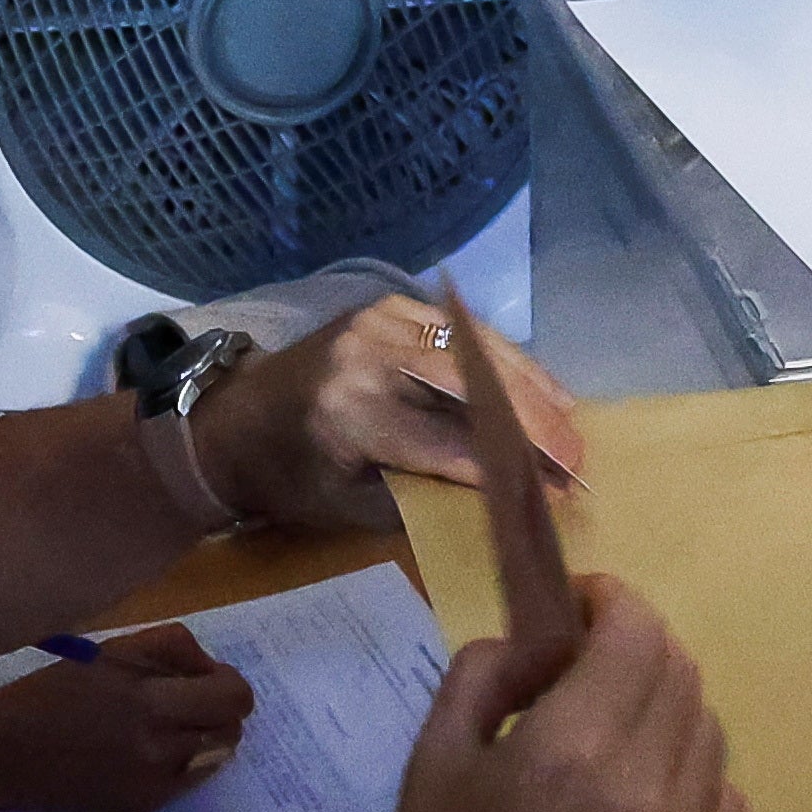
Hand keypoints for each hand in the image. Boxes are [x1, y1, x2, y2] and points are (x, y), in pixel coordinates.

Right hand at [0, 623, 254, 811]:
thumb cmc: (51, 691)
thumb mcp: (111, 651)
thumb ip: (172, 649)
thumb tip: (212, 668)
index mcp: (149, 703)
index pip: (233, 698)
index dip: (227, 682)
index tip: (204, 677)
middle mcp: (157, 751)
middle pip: (231, 729)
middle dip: (217, 710)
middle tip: (185, 700)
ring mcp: (151, 788)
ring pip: (215, 757)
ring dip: (202, 737)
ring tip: (162, 725)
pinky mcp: (139, 811)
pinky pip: (188, 782)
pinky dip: (179, 763)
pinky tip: (143, 751)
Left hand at [201, 292, 583, 532]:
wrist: (231, 422)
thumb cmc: (290, 478)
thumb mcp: (351, 506)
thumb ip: (426, 494)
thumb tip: (506, 496)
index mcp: (350, 412)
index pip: (448, 442)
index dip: (506, 470)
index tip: (554, 495)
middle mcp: (369, 355)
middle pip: (473, 386)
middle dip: (533, 425)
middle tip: (579, 460)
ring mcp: (380, 320)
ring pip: (476, 349)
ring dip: (531, 386)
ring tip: (572, 423)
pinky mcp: (390, 306)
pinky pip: (460, 331)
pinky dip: (505, 359)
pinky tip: (539, 387)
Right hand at [290, 575, 743, 811]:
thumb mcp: (431, 761)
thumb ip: (486, 676)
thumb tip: (540, 647)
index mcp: (571, 748)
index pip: (635, 631)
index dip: (612, 602)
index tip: (582, 608)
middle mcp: (644, 789)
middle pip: (679, 673)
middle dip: (637, 649)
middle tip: (593, 668)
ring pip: (709, 732)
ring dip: (667, 711)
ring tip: (617, 738)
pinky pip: (727, 803)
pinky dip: (693, 778)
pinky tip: (648, 796)